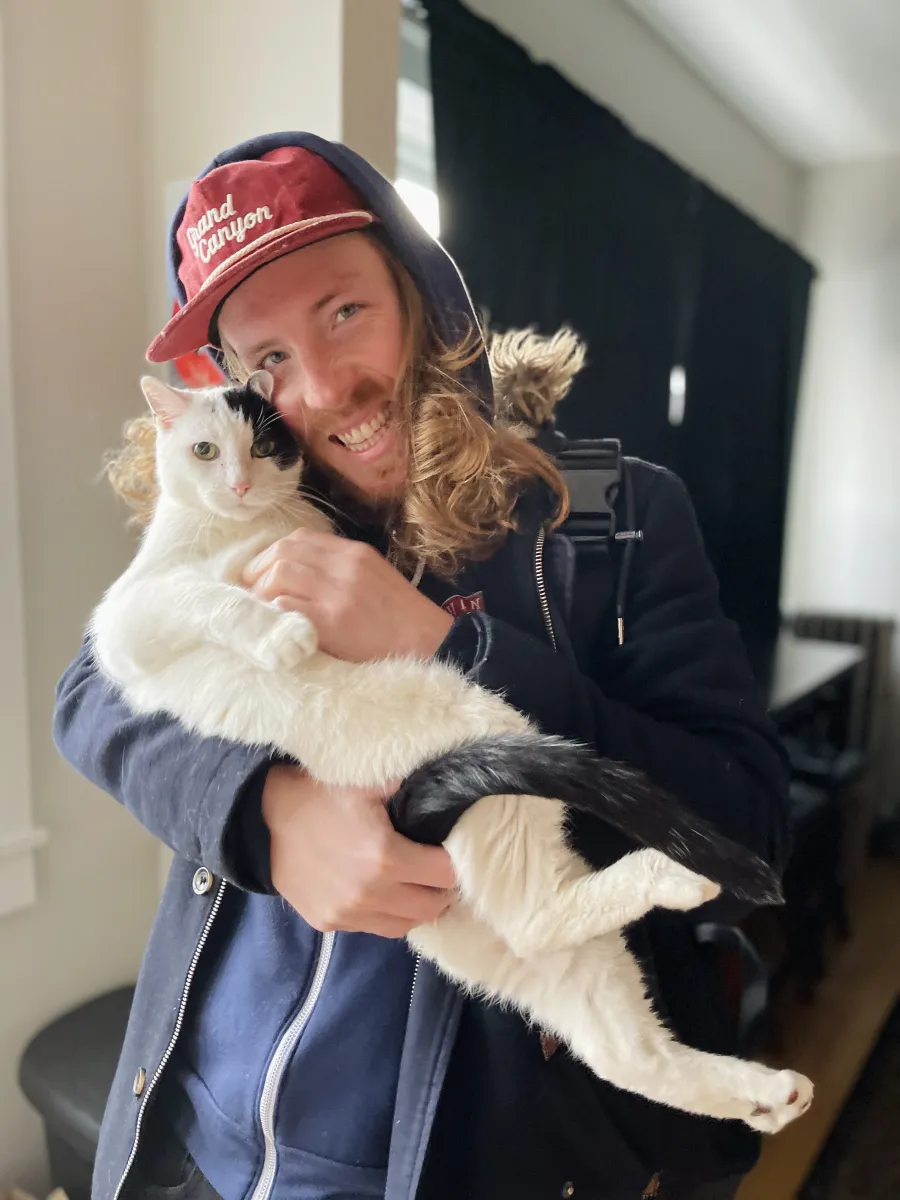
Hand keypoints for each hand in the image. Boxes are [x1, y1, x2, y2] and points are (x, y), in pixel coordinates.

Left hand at [242, 530, 452, 661]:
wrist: (432, 645)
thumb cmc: (401, 621)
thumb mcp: (374, 579)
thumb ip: (340, 571)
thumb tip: (294, 577)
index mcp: (355, 553)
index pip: (299, 538)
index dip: (270, 554)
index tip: (261, 574)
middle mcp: (345, 565)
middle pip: (284, 551)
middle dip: (258, 571)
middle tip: (251, 593)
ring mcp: (338, 592)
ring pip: (280, 574)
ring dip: (261, 592)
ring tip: (260, 610)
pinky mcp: (332, 621)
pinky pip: (286, 606)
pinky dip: (272, 613)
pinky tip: (274, 624)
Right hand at [262, 764, 456, 936]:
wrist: (262, 818)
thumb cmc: (318, 794)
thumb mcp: (368, 781)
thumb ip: (408, 787)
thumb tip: (442, 788)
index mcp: (386, 856)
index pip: (446, 874)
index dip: (456, 862)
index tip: (454, 850)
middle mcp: (370, 893)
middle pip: (431, 907)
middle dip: (442, 889)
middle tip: (441, 871)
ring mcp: (348, 913)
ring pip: (406, 926)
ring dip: (418, 907)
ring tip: (419, 886)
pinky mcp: (329, 922)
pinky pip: (375, 928)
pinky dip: (388, 915)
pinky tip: (387, 894)